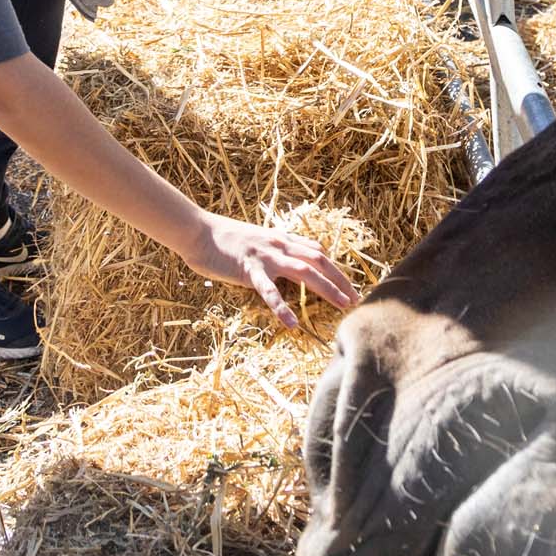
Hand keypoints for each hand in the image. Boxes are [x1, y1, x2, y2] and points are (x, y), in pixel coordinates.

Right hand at [185, 213, 357, 328]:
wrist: (198, 231)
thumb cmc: (225, 239)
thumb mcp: (257, 240)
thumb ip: (275, 249)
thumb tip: (289, 263)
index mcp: (282, 239)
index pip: (317, 252)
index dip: (337, 269)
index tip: (350, 286)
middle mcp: (279, 244)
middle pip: (319, 260)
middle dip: (341, 280)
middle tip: (356, 299)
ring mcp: (266, 256)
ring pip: (305, 271)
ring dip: (327, 288)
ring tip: (342, 305)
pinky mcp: (249, 269)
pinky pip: (269, 290)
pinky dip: (282, 307)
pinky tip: (291, 323)